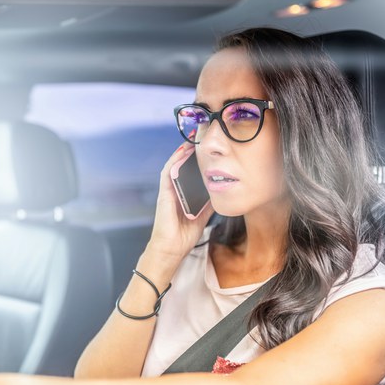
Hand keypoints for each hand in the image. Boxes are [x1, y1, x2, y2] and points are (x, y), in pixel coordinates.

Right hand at [147, 143, 214, 260]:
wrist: (172, 249)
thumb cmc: (184, 234)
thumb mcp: (202, 215)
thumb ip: (208, 203)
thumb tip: (220, 192)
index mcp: (183, 194)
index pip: (189, 172)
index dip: (196, 158)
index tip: (206, 146)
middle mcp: (175, 189)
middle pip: (181, 165)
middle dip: (189, 150)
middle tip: (199, 135)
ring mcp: (168, 191)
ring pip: (174, 165)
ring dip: (181, 151)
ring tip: (191, 139)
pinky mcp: (164, 194)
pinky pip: (167, 174)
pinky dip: (174, 162)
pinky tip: (181, 152)